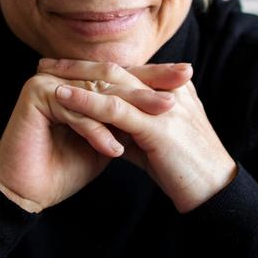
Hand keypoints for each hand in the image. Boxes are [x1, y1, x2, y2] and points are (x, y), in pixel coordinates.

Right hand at [0, 61, 194, 213]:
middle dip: (146, 90)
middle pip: (112, 79)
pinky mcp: (35, 94)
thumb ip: (125, 119)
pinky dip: (95, 132)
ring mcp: (47, 81)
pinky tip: (114, 150)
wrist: (28, 191)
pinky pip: (75, 111)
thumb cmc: (65, 168)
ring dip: (128, 110)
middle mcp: (62, 75)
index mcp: (78, 81)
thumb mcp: (106, 139)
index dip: (153, 79)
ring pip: (96, 94)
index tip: (186, 81)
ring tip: (158, 121)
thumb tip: (163, 101)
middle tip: (177, 97)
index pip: (121, 77)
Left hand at [37, 58, 237, 213]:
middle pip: (117, 70)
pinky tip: (61, 97)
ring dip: (75, 76)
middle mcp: (170, 90)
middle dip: (78, 66)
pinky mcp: (157, 126)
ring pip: (113, 83)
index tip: (63, 68)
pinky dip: (86, 100)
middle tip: (45, 63)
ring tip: (44, 74)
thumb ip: (133, 130)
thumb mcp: (156, 143)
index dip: (93, 68)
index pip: (127, 72)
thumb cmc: (185, 171)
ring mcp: (164, 106)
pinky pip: (114, 108)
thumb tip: (105, 128)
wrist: (214, 193)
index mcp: (173, 90)